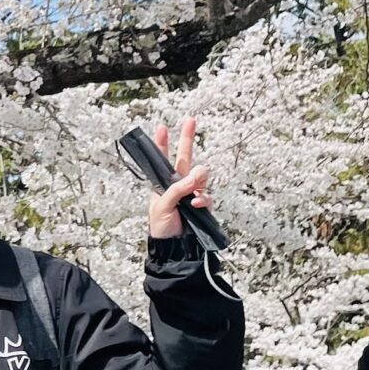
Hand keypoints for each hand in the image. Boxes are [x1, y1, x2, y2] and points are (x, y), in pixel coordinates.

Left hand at [148, 116, 211, 240]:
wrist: (175, 249)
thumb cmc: (162, 228)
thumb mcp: (161, 206)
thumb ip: (176, 190)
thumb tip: (193, 179)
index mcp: (163, 184)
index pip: (162, 160)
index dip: (162, 144)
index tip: (162, 127)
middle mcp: (178, 185)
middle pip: (185, 158)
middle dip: (188, 138)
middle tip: (191, 120)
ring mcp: (191, 194)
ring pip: (200, 175)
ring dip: (198, 178)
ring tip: (193, 189)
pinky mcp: (202, 205)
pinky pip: (206, 195)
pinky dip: (203, 198)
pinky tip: (196, 203)